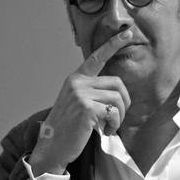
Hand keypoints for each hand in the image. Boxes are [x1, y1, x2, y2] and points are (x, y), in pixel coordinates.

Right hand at [28, 29, 133, 173]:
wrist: (52, 146)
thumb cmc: (68, 128)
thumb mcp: (77, 103)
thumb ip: (92, 92)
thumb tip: (118, 93)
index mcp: (76, 79)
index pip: (96, 57)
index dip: (113, 44)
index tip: (127, 32)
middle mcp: (77, 82)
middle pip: (117, 83)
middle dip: (124, 103)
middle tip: (116, 119)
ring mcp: (81, 94)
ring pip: (118, 99)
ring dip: (119, 117)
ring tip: (109, 127)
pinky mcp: (86, 108)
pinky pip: (114, 112)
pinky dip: (114, 125)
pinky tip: (104, 132)